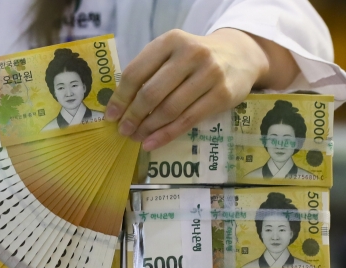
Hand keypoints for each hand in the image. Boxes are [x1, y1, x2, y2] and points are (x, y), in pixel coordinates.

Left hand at [105, 28, 298, 150]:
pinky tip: (152, 143)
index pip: (136, 73)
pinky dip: (166, 135)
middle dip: (133, 116)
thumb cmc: (194, 59)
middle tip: (123, 130)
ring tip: (136, 137)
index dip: (120, 98)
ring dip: (148, 128)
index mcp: (170, 41)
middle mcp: (190, 54)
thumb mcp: (170, 54)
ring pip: (169, 109)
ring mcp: (209, 74)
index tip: (111, 116)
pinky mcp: (222, 95)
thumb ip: (148, 72)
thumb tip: (119, 106)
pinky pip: (187, 120)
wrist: (240, 55)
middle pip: (151, 93)